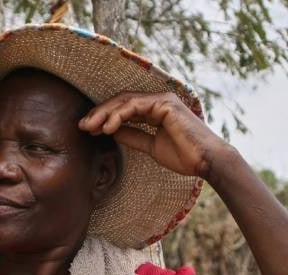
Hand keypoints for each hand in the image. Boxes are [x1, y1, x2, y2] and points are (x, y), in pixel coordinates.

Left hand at [78, 92, 232, 179]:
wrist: (206, 161)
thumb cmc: (185, 156)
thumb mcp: (151, 147)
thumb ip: (133, 137)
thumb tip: (112, 132)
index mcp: (155, 111)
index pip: (124, 109)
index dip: (104, 118)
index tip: (87, 129)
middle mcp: (158, 102)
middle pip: (121, 101)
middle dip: (99, 113)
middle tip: (81, 125)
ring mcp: (162, 100)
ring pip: (125, 101)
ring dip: (104, 113)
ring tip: (90, 127)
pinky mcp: (165, 104)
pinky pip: (135, 106)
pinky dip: (119, 115)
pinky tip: (107, 127)